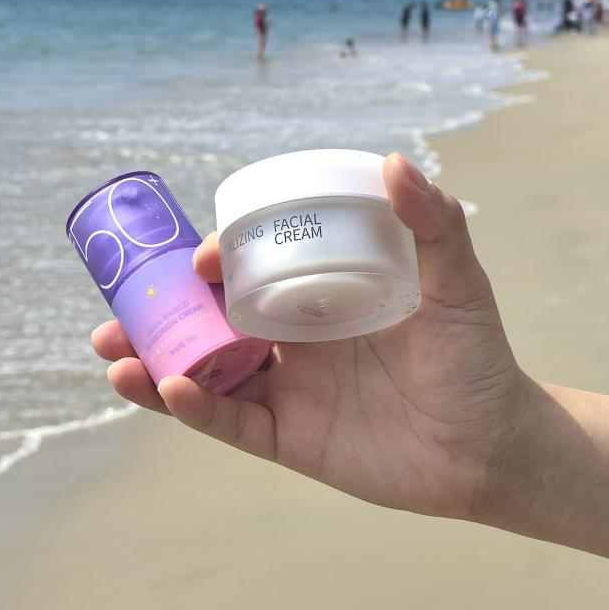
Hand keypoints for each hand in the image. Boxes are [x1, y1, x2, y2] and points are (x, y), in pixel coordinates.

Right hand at [91, 153, 536, 520]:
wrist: (496, 448)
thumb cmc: (478, 359)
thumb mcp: (457, 284)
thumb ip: (433, 226)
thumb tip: (393, 161)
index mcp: (321, 296)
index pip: (251, 271)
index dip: (215, 262)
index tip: (199, 259)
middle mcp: (295, 341)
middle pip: (211, 320)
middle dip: (161, 312)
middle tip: (120, 303)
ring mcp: (289, 391)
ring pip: (206, 372)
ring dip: (156, 361)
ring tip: (113, 353)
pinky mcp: (290, 439)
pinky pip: (232, 423)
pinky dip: (197, 409)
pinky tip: (169, 390)